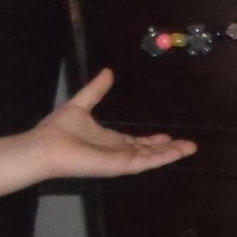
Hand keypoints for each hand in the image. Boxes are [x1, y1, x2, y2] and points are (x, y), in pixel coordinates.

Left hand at [29, 68, 196, 178]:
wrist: (45, 147)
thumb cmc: (58, 130)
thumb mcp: (81, 104)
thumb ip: (96, 90)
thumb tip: (108, 71)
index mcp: (109, 140)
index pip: (136, 142)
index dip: (153, 140)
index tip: (167, 135)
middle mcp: (118, 152)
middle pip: (149, 151)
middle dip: (168, 148)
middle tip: (188, 144)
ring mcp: (121, 160)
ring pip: (153, 157)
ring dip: (172, 153)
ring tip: (190, 148)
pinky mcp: (121, 165)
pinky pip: (147, 162)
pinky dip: (164, 157)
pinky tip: (178, 152)